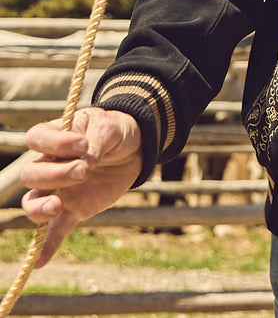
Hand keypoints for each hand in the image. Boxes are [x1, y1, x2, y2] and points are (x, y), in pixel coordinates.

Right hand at [21, 107, 142, 265]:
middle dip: (54, 175)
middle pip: (31, 174)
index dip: (53, 142)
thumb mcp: (111, 127)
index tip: (82, 144)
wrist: (133, 148)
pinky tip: (40, 262)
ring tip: (58, 206)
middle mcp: (49, 164)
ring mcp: (58, 190)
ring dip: (40, 207)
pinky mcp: (72, 210)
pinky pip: (54, 231)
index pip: (36, 137)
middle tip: (84, 171)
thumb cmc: (116, 131)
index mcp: (56, 136)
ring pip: (33, 203)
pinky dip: (46, 246)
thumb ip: (97, 141)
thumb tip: (86, 161)